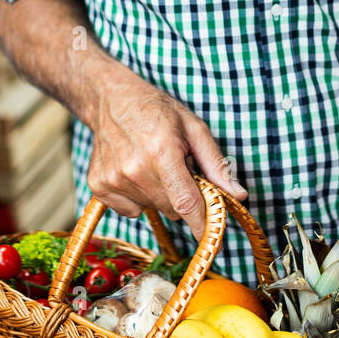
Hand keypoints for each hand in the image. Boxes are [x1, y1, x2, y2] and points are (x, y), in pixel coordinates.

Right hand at [83, 67, 246, 236]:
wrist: (112, 99)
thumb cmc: (157, 111)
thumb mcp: (194, 129)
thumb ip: (216, 165)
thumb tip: (239, 196)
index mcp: (162, 152)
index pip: (186, 202)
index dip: (202, 224)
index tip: (213, 238)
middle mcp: (135, 169)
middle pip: (172, 209)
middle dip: (181, 197)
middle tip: (177, 171)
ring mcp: (113, 179)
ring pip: (152, 209)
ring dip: (159, 195)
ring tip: (152, 165)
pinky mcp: (99, 186)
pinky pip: (130, 211)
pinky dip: (137, 198)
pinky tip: (134, 173)